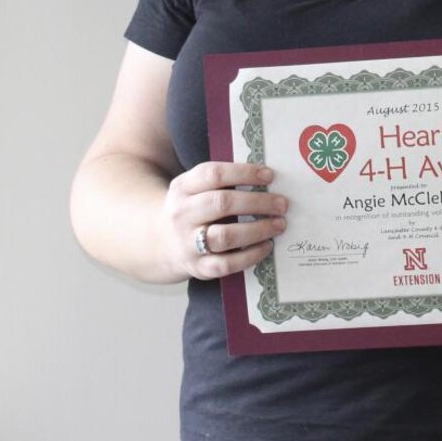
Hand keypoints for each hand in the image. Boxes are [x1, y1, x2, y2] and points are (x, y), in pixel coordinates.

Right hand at [160, 162, 287, 279]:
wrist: (159, 241)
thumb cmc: (192, 207)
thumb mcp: (194, 187)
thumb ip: (222, 180)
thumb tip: (268, 177)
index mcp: (183, 187)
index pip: (213, 174)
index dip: (244, 173)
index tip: (270, 176)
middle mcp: (182, 214)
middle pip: (221, 203)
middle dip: (257, 202)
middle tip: (282, 203)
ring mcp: (187, 243)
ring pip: (225, 236)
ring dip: (258, 229)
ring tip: (280, 224)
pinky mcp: (197, 267)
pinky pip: (226, 264)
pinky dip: (250, 256)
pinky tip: (267, 246)